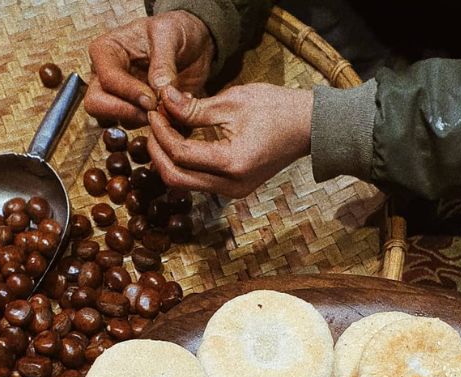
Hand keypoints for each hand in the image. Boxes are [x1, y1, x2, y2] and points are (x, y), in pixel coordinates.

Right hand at [85, 11, 213, 127]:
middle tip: (154, 112)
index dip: (129, 93)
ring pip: (115, 121)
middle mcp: (106, 77)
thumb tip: (158, 90)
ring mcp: (119, 97)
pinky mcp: (135, 113)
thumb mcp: (170, 35)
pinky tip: (176, 115)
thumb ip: (163, 62)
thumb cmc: (176, 31)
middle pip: (97, 105)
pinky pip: (138, 130)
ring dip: (144, 121)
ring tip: (171, 109)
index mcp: (107, 51)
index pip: (107, 79)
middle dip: (126, 112)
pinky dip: (157, 128)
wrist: (193, 46)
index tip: (152, 99)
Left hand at [147, 84, 312, 197]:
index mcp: (232, 163)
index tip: (154, 110)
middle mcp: (230, 186)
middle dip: (157, 151)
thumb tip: (163, 100)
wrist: (309, 127)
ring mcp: (233, 192)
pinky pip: (198, 181)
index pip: (180, 154)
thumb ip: (194, 108)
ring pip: (184, 183)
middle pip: (175, 178)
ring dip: (168, 158)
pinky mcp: (233, 189)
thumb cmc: (276, 108)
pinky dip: (183, 163)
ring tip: (164, 128)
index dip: (160, 132)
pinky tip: (180, 139)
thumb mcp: (233, 102)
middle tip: (152, 123)